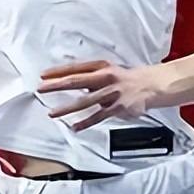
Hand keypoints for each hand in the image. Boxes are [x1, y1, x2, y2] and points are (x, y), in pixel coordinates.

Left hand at [38, 59, 162, 130]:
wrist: (151, 85)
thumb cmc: (127, 79)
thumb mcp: (108, 71)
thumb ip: (90, 78)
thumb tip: (71, 82)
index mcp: (102, 66)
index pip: (76, 68)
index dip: (58, 71)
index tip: (44, 75)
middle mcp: (106, 77)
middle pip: (77, 81)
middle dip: (57, 85)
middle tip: (42, 88)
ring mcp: (111, 93)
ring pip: (85, 101)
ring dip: (67, 107)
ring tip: (53, 113)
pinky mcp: (117, 107)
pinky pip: (98, 116)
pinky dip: (86, 122)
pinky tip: (75, 127)